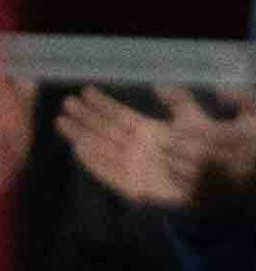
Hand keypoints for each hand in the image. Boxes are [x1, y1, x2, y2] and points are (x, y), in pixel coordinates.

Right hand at [58, 85, 255, 211]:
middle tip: (65, 104)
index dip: (102, 103)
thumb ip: (179, 104)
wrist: (210, 185)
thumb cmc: (204, 154)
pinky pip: (108, 172)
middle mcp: (135, 146)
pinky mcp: (130, 185)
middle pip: (104, 129)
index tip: (84, 91)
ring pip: (101, 147)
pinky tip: (78, 150)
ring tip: (61, 123)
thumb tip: (159, 85)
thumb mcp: (194, 122)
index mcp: (149, 130)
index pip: (120, 114)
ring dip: (81, 135)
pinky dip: (93, 162)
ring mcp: (131, 166)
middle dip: (84, 117)